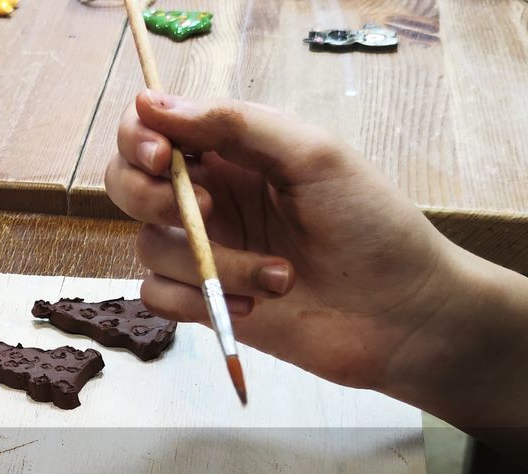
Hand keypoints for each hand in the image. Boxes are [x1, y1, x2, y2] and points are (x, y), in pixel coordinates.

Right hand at [106, 91, 527, 473]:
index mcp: (232, 151)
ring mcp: (205, 251)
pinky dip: (198, 301)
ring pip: (151, 246)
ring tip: (279, 275)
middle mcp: (210, 197)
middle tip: (208, 211)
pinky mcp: (204, 302)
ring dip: (214, 264)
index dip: (139, 137)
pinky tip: (255, 304)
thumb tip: (154, 103)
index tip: (164, 156)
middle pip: (126, 183)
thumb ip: (235, 124)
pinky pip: (157, 295)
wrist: (400, 316)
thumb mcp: (313, 156)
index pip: (153, 128)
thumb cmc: (372, 226)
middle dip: (149, 196)